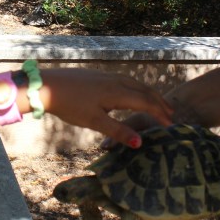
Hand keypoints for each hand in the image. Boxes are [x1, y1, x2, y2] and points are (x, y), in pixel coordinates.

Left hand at [41, 68, 171, 146]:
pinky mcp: (99, 76)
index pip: (146, 103)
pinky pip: (126, 81)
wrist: (47, 85)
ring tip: (157, 103)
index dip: (159, 114)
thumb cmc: (70, 105)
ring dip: (149, 94)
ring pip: (135, 84)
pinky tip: (133, 93)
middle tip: (171, 114)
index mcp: (118, 92)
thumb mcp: (94, 121)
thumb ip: (118, 131)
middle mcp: (116, 81)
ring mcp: (107, 76)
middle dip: (159, 102)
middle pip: (144, 90)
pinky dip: (137, 89)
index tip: (171, 125)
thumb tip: (140, 143)